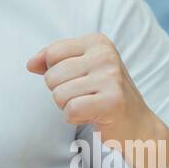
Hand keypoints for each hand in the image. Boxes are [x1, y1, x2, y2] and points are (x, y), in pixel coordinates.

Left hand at [27, 33, 151, 135]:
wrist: (138, 126)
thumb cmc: (103, 95)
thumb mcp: (80, 70)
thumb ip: (53, 62)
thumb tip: (30, 64)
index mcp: (98, 42)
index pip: (52, 53)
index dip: (55, 73)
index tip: (78, 80)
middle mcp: (105, 55)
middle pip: (52, 76)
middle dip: (61, 92)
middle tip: (86, 97)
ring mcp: (111, 77)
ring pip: (58, 95)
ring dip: (69, 106)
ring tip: (91, 105)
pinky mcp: (112, 101)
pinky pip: (70, 110)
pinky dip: (75, 118)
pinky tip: (93, 116)